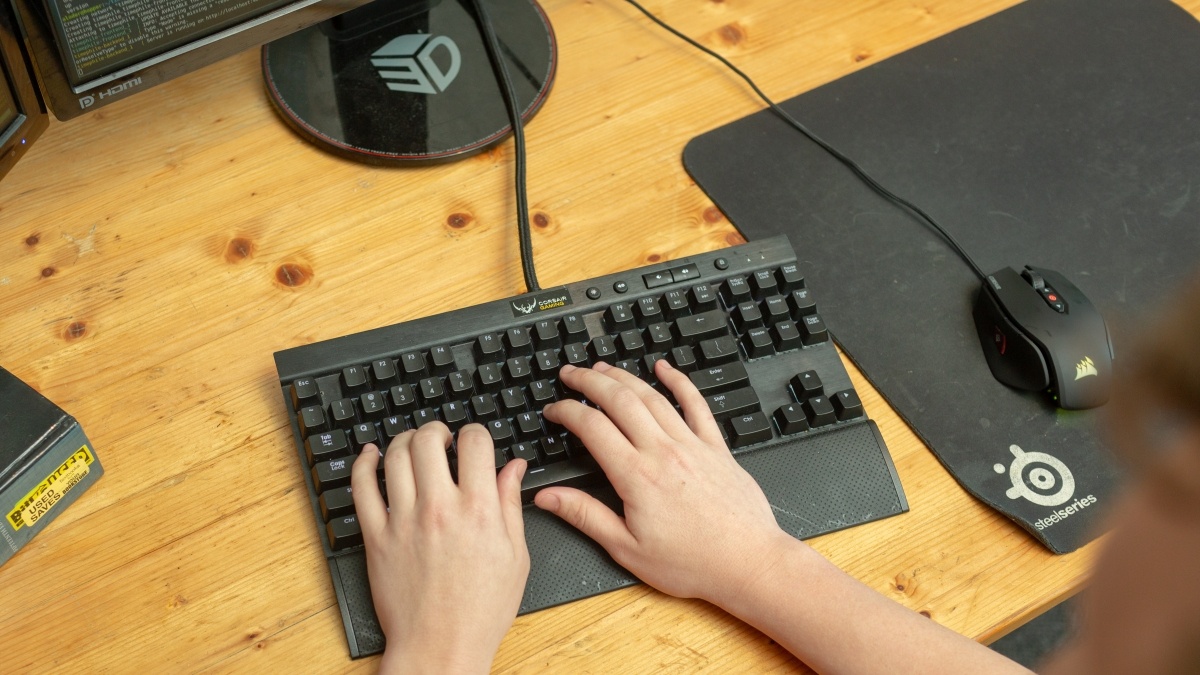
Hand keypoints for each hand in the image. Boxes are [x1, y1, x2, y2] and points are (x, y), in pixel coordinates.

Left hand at [352, 422, 528, 673]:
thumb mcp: (515, 556)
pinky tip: (370, 455)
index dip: (476, 432)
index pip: (475, 442)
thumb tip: (513, 468)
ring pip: (394, 456)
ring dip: (404, 439)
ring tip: (413, 445)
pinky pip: (361, 488)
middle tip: (441, 437)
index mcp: (479, 511)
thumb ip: (511, 505)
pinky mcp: (376, 537)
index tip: (474, 440)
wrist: (441, 647)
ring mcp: (403, 521)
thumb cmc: (480, 610)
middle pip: (428, 440)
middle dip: (437, 429)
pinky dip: (363, 463)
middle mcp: (439, 509)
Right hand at [534, 361, 791, 606]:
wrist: (748, 563)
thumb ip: (585, 516)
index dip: (566, 412)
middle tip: (570, 373)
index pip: (592, 427)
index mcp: (636, 476)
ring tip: (603, 368)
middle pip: (619, 400)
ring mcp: (692, 445)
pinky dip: (679, 381)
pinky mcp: (717, 447)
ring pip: (652, 397)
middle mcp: (663, 452)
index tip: (553, 410)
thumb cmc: (692, 563)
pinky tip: (665, 368)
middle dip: (589, 381)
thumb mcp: (627, 549)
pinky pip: (696, 404)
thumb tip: (548, 497)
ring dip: (624, 377)